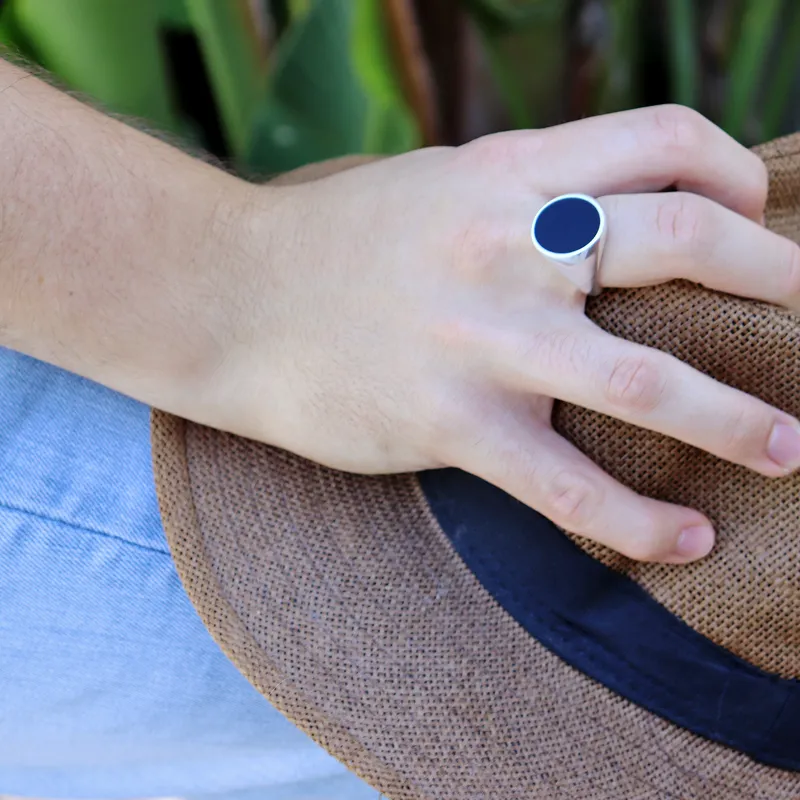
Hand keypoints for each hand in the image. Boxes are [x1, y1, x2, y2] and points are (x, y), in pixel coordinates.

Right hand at [194, 105, 799, 563]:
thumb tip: (593, 211)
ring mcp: (479, 339)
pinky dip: (637, 519)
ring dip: (736, 420)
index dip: (733, 174)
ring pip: (642, 381)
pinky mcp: (448, 424)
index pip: (660, 143)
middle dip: (772, 278)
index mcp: (506, 175)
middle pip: (681, 241)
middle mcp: (504, 247)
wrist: (226, 297)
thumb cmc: (330, 243)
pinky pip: (566, 484)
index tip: (757, 214)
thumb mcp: (433, 187)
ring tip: (788, 449)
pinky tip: (686, 539)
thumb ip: (517, 195)